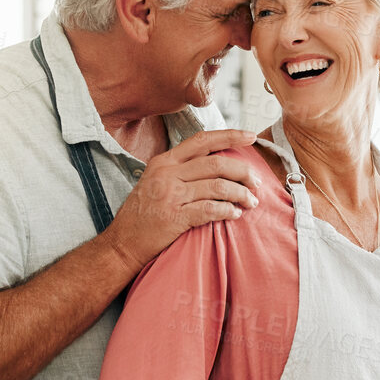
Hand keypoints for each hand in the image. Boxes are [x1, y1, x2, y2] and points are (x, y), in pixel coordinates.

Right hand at [104, 129, 258, 266]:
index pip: (201, 140)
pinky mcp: (175, 217)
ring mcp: (170, 195)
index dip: (229, 136)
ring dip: (241, 194)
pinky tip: (235, 214)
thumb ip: (180, 169)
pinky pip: (210, 209)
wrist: (123, 243)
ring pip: (217, 186)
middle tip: (256, 182)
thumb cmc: (143, 214)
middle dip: (242, 171)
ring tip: (251, 202)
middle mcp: (167, 174)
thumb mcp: (156, 181)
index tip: (250, 137)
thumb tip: (216, 162)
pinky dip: (228, 211)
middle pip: (216, 163)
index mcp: (164, 161)